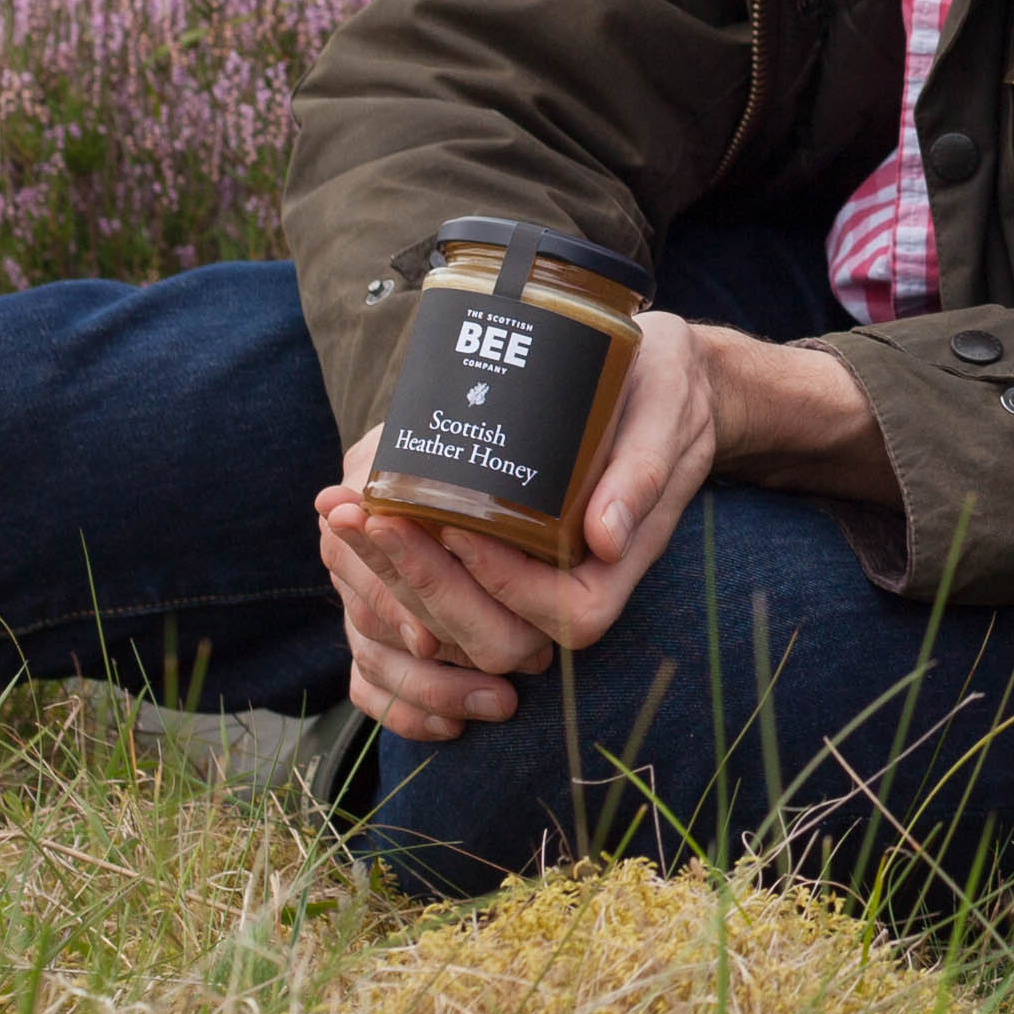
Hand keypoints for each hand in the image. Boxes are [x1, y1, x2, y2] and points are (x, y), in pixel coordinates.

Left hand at [317, 309, 729, 746]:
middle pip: (500, 633)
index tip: (461, 529)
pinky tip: (357, 519)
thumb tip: (606, 537)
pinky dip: (396, 573)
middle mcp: (576, 580)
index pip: (568, 612)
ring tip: (345, 513)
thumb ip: (642, 471)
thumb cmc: (668, 389)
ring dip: (395, 578)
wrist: (664, 381)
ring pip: (460, 621)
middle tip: (369, 518)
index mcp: (622, 561)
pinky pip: (446, 593)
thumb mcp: (665, 413)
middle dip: (427, 583)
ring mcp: (536, 572)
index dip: (509, 584)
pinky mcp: (504, 551)